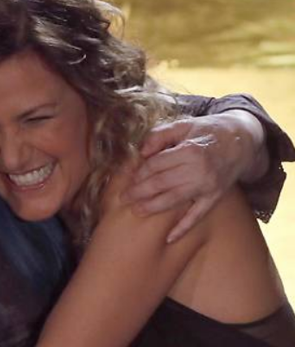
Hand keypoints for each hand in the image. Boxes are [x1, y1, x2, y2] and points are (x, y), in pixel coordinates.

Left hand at [122, 110, 266, 242]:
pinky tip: (169, 239)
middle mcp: (199, 170)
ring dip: (153, 207)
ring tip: (136, 211)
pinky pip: (197, 216)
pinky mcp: (214, 198)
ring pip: (174, 201)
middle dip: (139, 192)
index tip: (127, 177)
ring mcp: (208, 187)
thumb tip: (141, 151)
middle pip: (161, 184)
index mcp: (190, 150)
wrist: (242, 141)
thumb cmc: (206, 131)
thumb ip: (160, 135)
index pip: (156, 165)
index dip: (139, 172)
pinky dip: (183, 228)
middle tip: (123, 197)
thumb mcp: (183, 125)